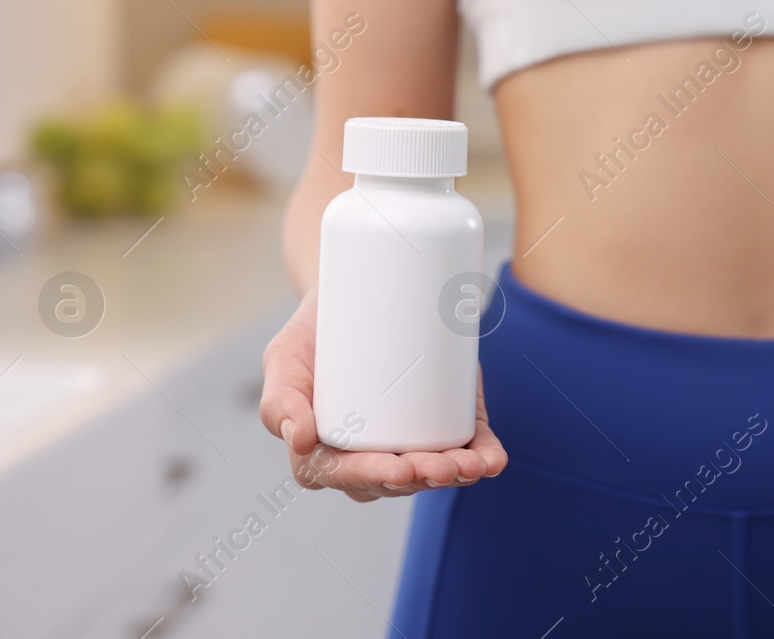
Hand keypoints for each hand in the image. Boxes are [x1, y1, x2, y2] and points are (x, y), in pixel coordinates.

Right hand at [259, 290, 508, 501]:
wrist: (357, 294)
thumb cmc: (312, 336)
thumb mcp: (284, 358)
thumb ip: (279, 400)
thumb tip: (301, 441)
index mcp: (324, 454)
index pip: (348, 476)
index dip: (376, 478)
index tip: (401, 467)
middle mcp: (368, 457)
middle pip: (397, 479)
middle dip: (424, 478)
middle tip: (443, 466)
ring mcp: (409, 441)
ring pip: (434, 470)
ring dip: (458, 473)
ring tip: (474, 464)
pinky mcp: (443, 422)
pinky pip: (465, 449)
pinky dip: (483, 459)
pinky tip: (494, 461)